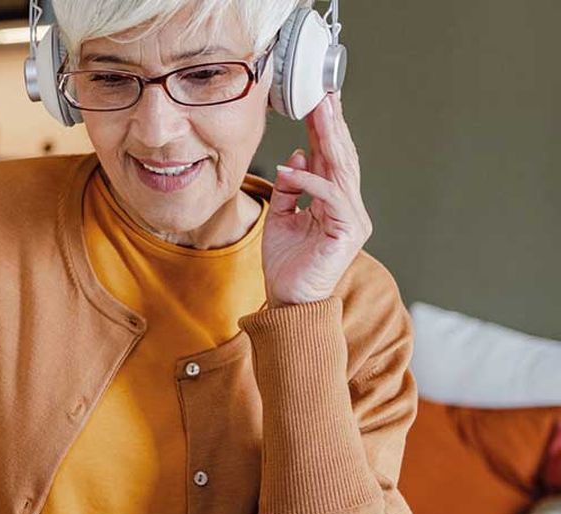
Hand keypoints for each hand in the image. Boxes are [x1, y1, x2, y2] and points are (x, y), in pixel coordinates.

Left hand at [263, 94, 372, 306]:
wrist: (288, 302)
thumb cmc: (286, 265)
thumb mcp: (281, 218)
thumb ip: (289, 189)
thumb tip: (297, 155)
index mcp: (333, 201)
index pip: (331, 158)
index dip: (325, 129)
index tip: (318, 100)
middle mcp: (347, 206)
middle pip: (341, 157)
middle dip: (332, 124)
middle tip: (324, 92)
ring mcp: (350, 219)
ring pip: (342, 170)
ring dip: (329, 139)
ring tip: (317, 112)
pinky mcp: (346, 232)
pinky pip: (329, 197)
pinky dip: (309, 180)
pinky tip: (292, 168)